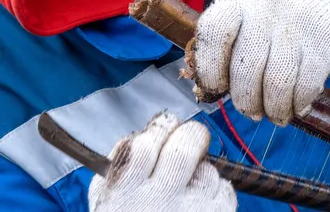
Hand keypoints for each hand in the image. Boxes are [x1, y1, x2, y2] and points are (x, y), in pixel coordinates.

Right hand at [88, 111, 236, 211]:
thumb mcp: (105, 202)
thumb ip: (116, 166)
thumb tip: (142, 132)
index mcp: (125, 194)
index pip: (145, 145)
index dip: (159, 128)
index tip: (165, 127)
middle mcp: (159, 203)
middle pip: (185, 148)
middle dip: (191, 136)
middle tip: (190, 139)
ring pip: (208, 170)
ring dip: (202, 171)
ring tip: (188, 190)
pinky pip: (224, 191)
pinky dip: (216, 192)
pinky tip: (200, 206)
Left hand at [191, 0, 329, 125]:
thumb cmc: (284, 13)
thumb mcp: (252, 9)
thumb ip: (229, 43)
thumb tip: (208, 92)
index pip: (213, 33)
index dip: (209, 68)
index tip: (216, 87)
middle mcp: (266, 6)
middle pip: (245, 68)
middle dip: (245, 101)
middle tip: (250, 110)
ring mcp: (298, 23)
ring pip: (276, 84)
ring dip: (273, 109)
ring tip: (274, 113)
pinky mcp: (325, 43)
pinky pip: (304, 88)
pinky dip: (298, 105)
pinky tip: (297, 105)